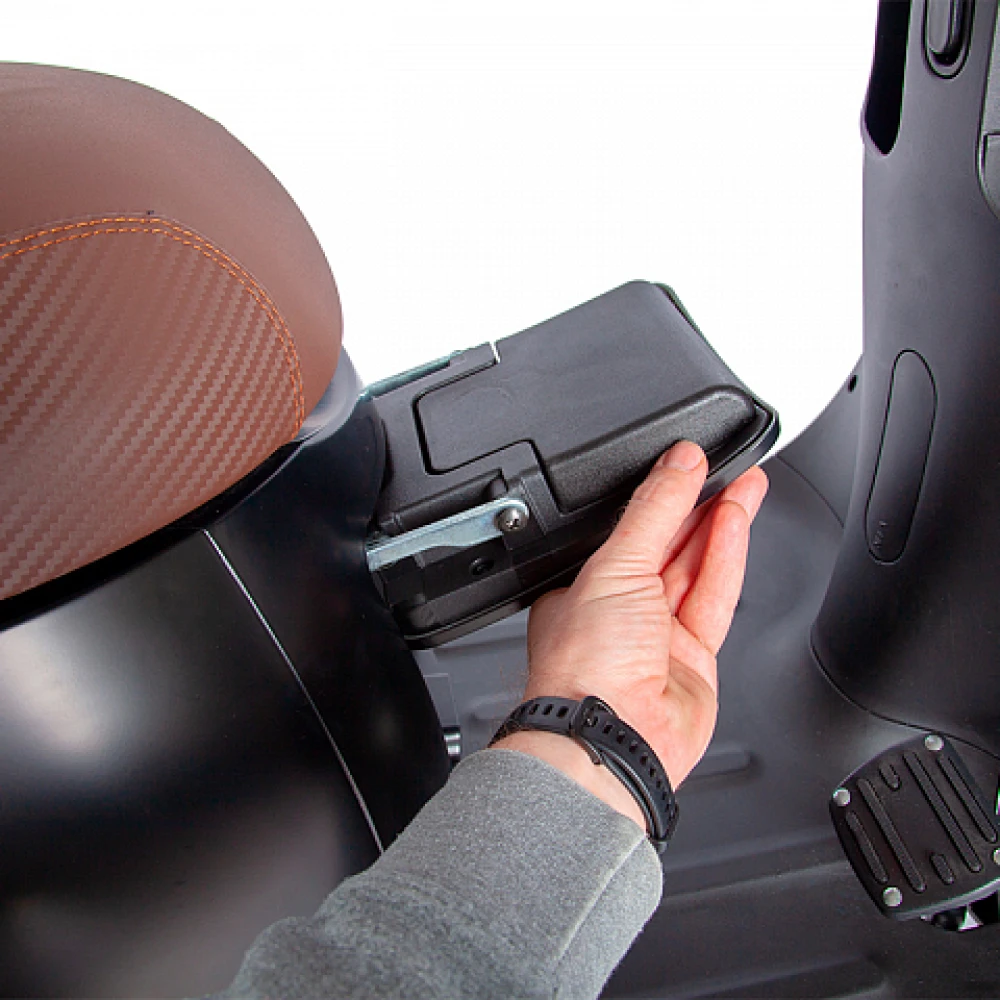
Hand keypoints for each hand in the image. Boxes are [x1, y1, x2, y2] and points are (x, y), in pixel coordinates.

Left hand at [492, 440, 767, 826]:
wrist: (611, 737)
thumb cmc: (586, 667)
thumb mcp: (615, 566)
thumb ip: (653, 512)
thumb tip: (678, 465)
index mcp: (584, 589)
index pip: (629, 529)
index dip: (661, 495)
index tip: (688, 464)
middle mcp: (620, 612)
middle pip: (667, 545)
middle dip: (697, 504)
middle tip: (726, 468)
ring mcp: (658, 637)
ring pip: (696, 567)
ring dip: (720, 525)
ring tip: (744, 486)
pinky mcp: (694, 658)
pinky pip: (714, 597)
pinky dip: (728, 559)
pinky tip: (737, 526)